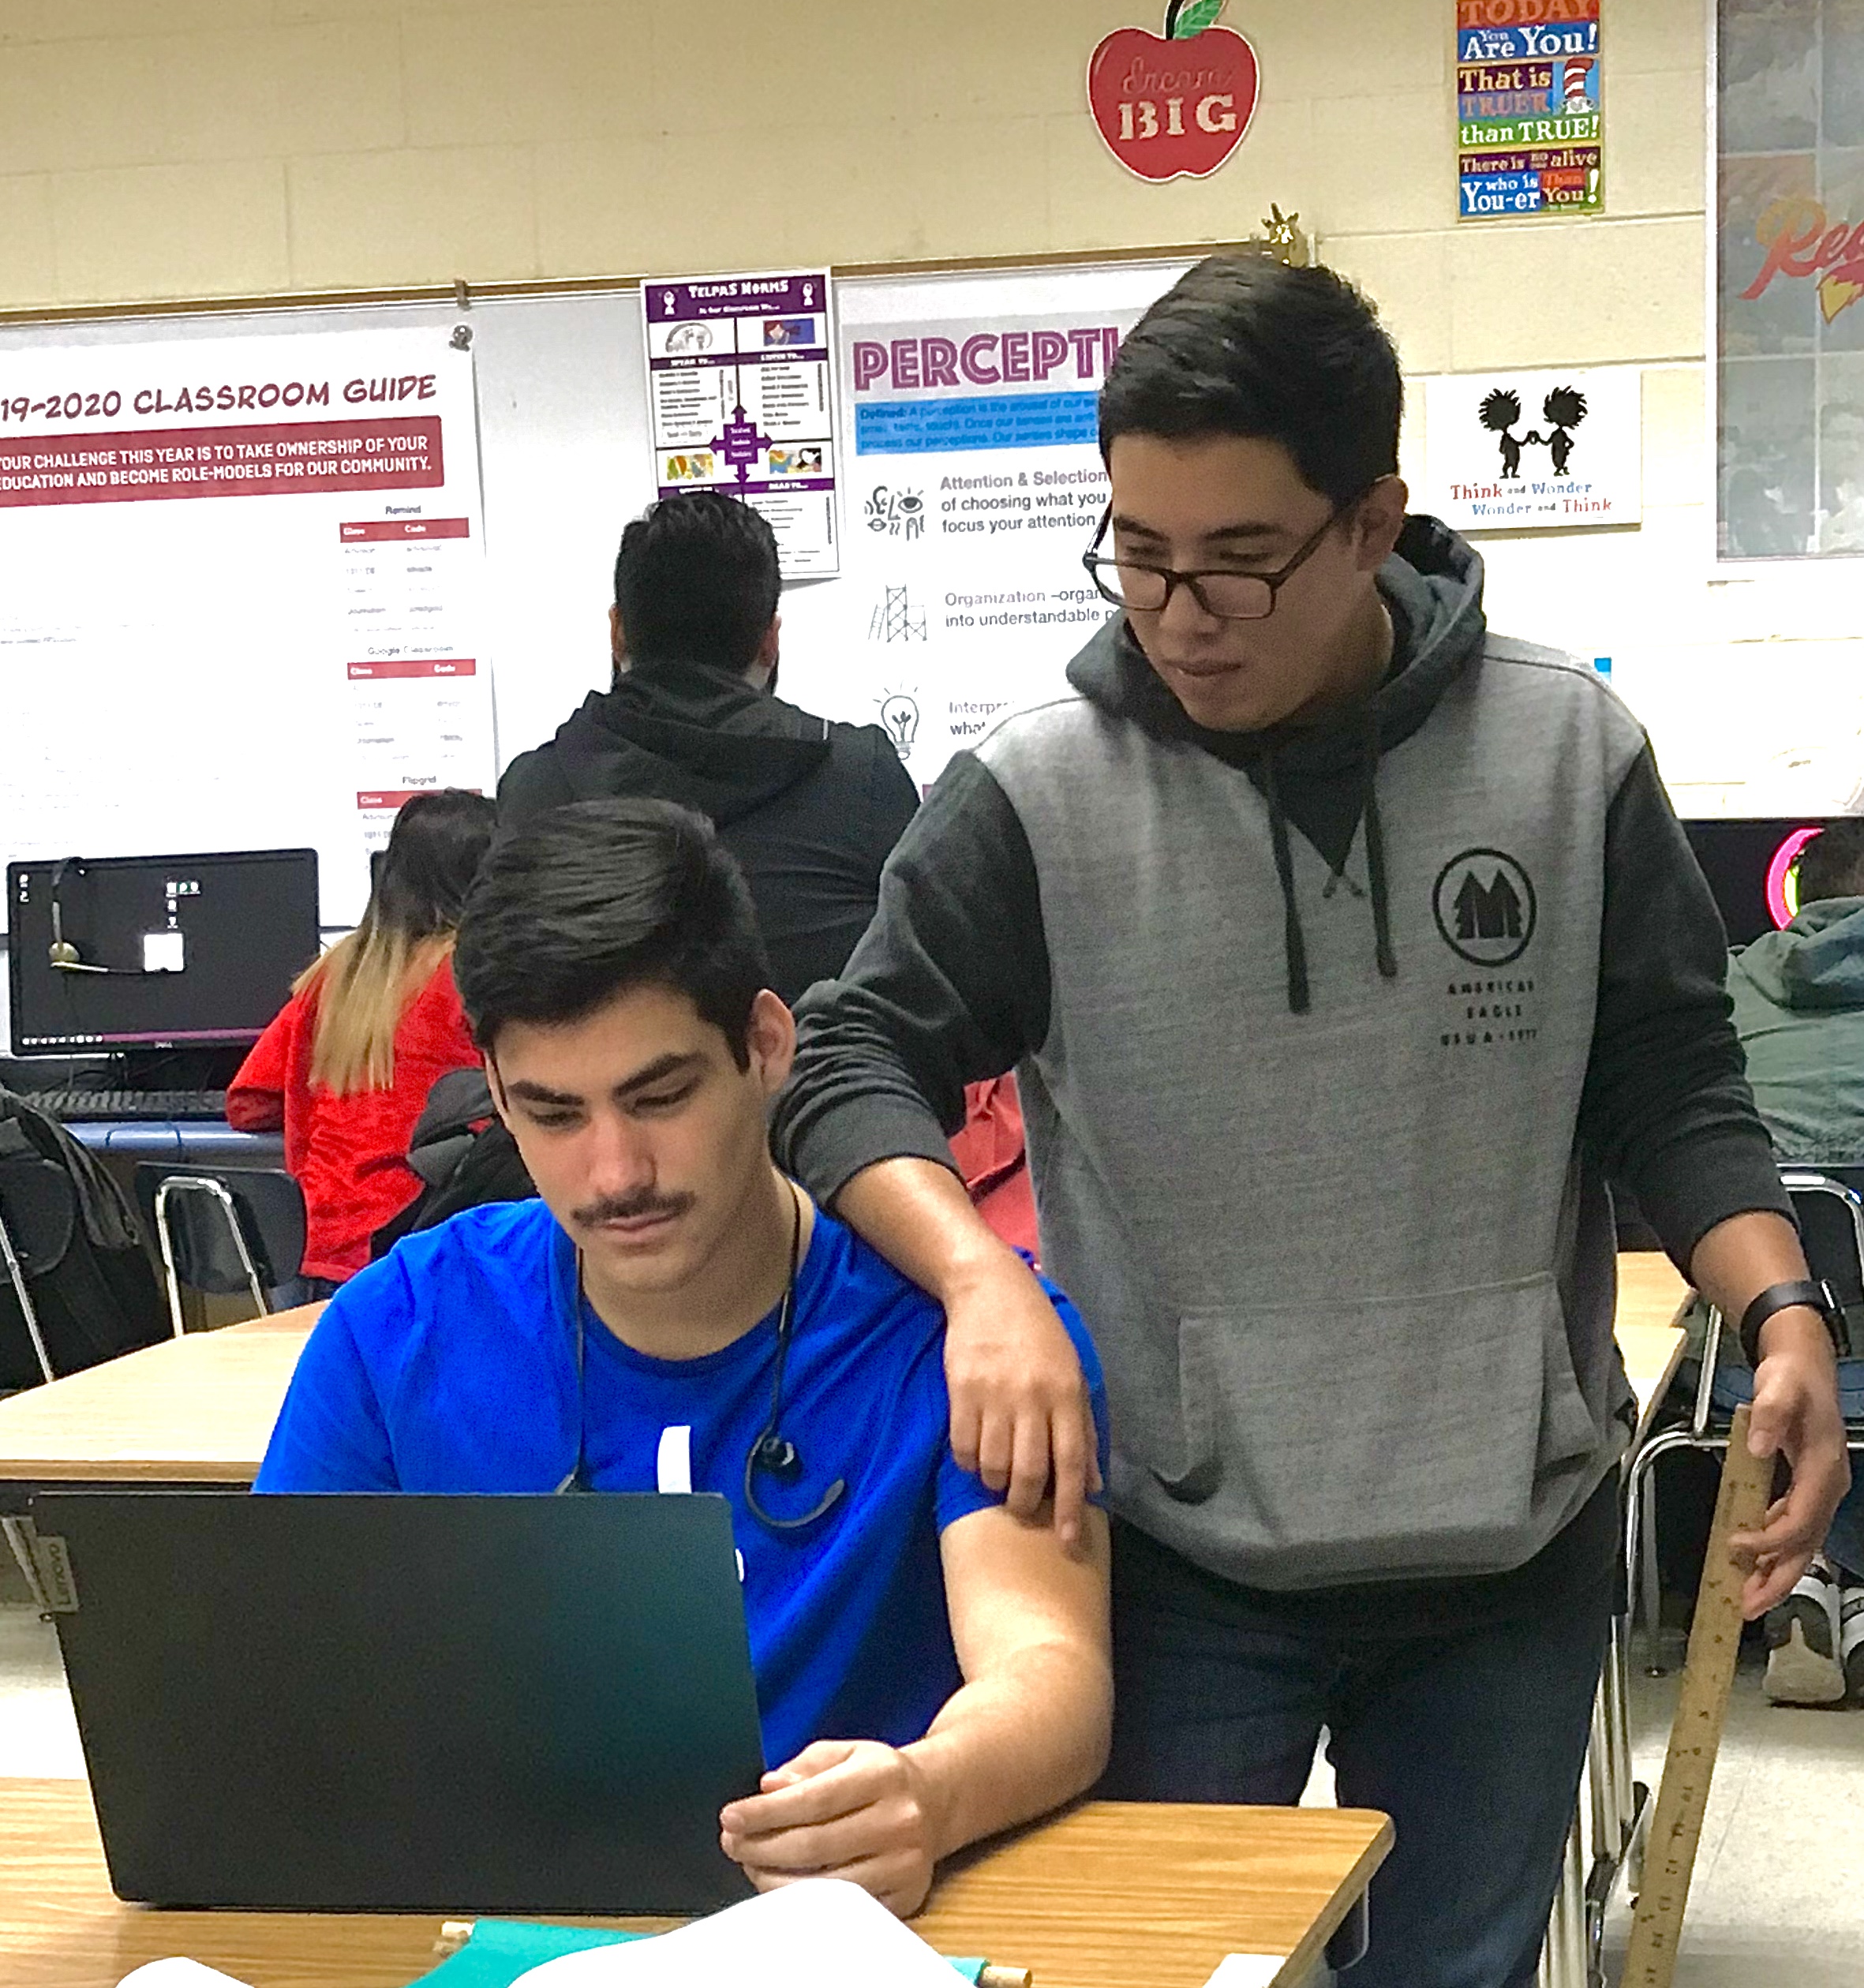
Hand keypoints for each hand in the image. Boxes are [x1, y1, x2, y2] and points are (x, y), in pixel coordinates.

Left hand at [719, 1739, 942, 1916]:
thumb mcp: (844, 1752)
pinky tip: (783, 1884)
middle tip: (732, 1842)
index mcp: (883, 1775)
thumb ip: (803, 1766)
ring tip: (751, 1863)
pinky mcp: (905, 1897)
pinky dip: (804, 1901)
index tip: (731, 1817)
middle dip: (761, 1847)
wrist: (936, 1801)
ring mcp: (904, 1863)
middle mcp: (899, 1820)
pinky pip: (843, 1909)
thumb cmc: (879, 1776)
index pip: (813, 1799)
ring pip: (825, 1885)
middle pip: (814, 1846)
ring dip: (774, 1879)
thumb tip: (768, 1788)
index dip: (765, 1812)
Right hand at [943, 1256, 1099, 1547]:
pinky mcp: (960, 1391)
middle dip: (1025, 1503)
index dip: (1069, 1506)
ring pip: (993, 1466)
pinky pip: (963, 1448)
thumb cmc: (1039, 1336)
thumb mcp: (1073, 1374)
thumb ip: (1082, 1428)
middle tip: (1022, 1506)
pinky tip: (976, 1455)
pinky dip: (969, 1463)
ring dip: (995, 1484)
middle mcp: (1032, 1398)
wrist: (990, 1290)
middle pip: (1029, 1472)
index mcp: (1065, 1393)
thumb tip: (1092, 1484)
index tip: (1067, 1541)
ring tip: (998, 1478)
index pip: (1071, 1461)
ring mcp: (994, 1395)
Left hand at [1729, 1311, 1850, 1617]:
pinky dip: (1773, 1547)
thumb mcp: (1778, 1388)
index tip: (1737, 1544)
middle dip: (1779, 1580)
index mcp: (1823, 1470)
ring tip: (1746, 1596)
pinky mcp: (1806, 1487)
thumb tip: (1760, 1447)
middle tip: (1748, 1606)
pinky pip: (1792, 1527)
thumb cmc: (1791, 1378)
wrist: (1804, 1365)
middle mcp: (1827, 1487)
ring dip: (1774, 1571)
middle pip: (1806, 1546)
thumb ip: (1770, 1414)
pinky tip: (1752, 1559)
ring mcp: (1819, 1490)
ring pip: (1800, 1543)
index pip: (1800, 1521)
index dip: (1771, 1540)